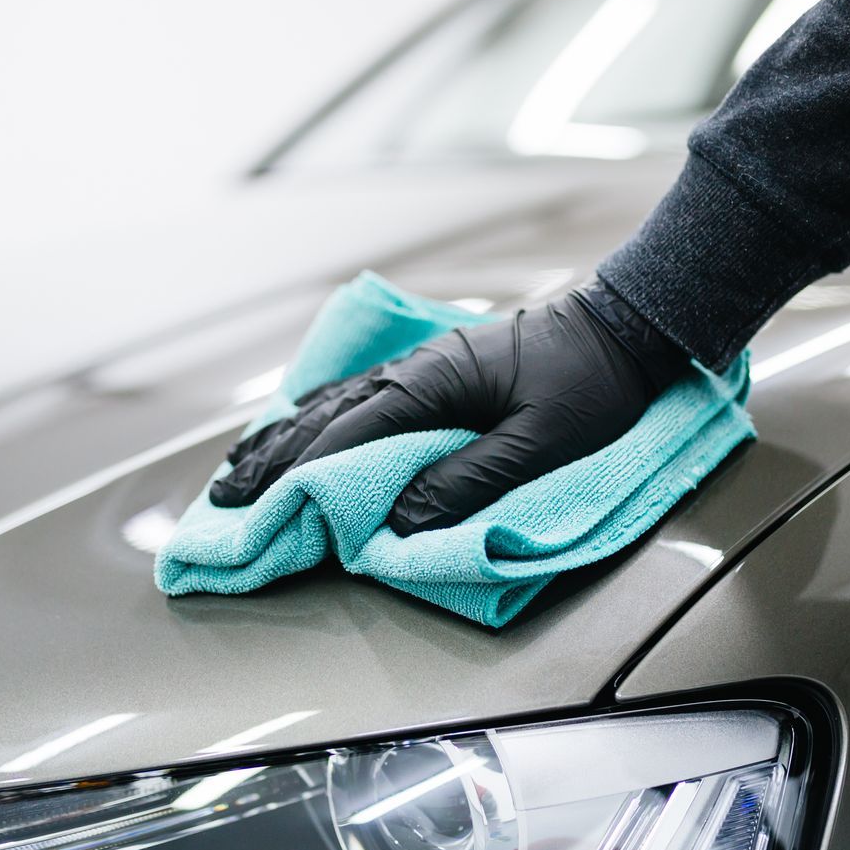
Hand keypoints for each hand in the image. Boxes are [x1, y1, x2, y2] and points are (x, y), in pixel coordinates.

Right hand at [208, 279, 691, 533]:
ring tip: (240, 473)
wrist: (626, 328)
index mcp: (432, 384)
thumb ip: (469, 481)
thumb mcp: (542, 443)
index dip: (299, 477)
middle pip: (325, 421)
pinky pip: (359, 400)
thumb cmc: (594, 385)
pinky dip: (318, 422)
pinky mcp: (436, 375)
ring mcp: (422, 369)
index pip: (349, 438)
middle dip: (271, 463)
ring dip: (284, 443)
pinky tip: (298, 431)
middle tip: (223, 502)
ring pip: (334, 408)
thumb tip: (398, 522)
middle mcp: (414, 372)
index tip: (255, 510)